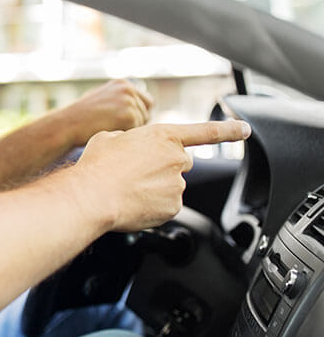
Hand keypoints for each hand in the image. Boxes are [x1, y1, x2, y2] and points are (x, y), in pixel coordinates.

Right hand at [60, 80, 154, 146]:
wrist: (68, 124)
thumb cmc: (81, 117)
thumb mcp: (101, 100)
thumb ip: (119, 101)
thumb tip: (139, 111)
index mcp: (122, 84)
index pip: (147, 102)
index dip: (139, 114)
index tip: (128, 124)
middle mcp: (128, 89)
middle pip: (146, 114)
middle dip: (135, 124)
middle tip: (114, 129)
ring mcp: (129, 102)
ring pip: (142, 124)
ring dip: (129, 130)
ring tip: (107, 129)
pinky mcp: (129, 116)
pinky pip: (136, 132)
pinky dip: (124, 135)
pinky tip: (108, 132)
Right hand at [73, 120, 250, 231]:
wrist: (92, 195)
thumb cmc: (97, 166)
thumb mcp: (109, 138)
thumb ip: (129, 139)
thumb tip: (129, 148)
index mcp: (163, 136)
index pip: (205, 132)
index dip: (229, 130)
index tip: (245, 129)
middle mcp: (176, 159)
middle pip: (179, 163)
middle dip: (163, 167)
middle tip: (135, 173)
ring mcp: (177, 185)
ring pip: (171, 186)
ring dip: (154, 187)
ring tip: (127, 189)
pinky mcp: (173, 207)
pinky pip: (166, 205)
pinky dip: (152, 205)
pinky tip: (132, 202)